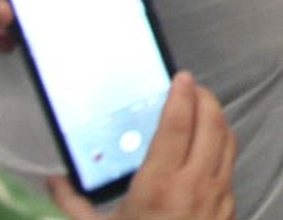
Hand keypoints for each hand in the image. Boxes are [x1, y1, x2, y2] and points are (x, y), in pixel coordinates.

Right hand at [51, 72, 235, 219]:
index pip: (177, 124)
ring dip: (218, 121)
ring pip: (228, 143)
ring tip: (202, 110)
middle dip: (205, 99)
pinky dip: (222, 150)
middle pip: (212, 124)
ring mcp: (217, 199)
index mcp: (159, 187)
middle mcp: (194, 187)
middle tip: (192, 88)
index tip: (181, 77)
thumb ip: (72, 205)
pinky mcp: (228, 212)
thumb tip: (53, 182)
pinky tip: (208, 150)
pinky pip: (230, 169)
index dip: (181, 95)